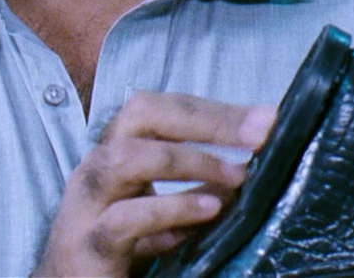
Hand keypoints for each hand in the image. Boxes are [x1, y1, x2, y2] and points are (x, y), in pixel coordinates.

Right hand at [32, 92, 273, 277]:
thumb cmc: (118, 246)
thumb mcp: (162, 208)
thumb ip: (196, 186)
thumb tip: (248, 166)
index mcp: (114, 151)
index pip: (160, 107)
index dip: (212, 108)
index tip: (265, 118)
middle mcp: (97, 166)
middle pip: (142, 114)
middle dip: (205, 119)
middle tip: (259, 132)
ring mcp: (88, 202)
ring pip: (128, 157)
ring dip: (190, 160)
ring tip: (238, 174)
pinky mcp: (90, 243)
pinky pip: (126, 218)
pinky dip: (171, 208)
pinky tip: (210, 210)